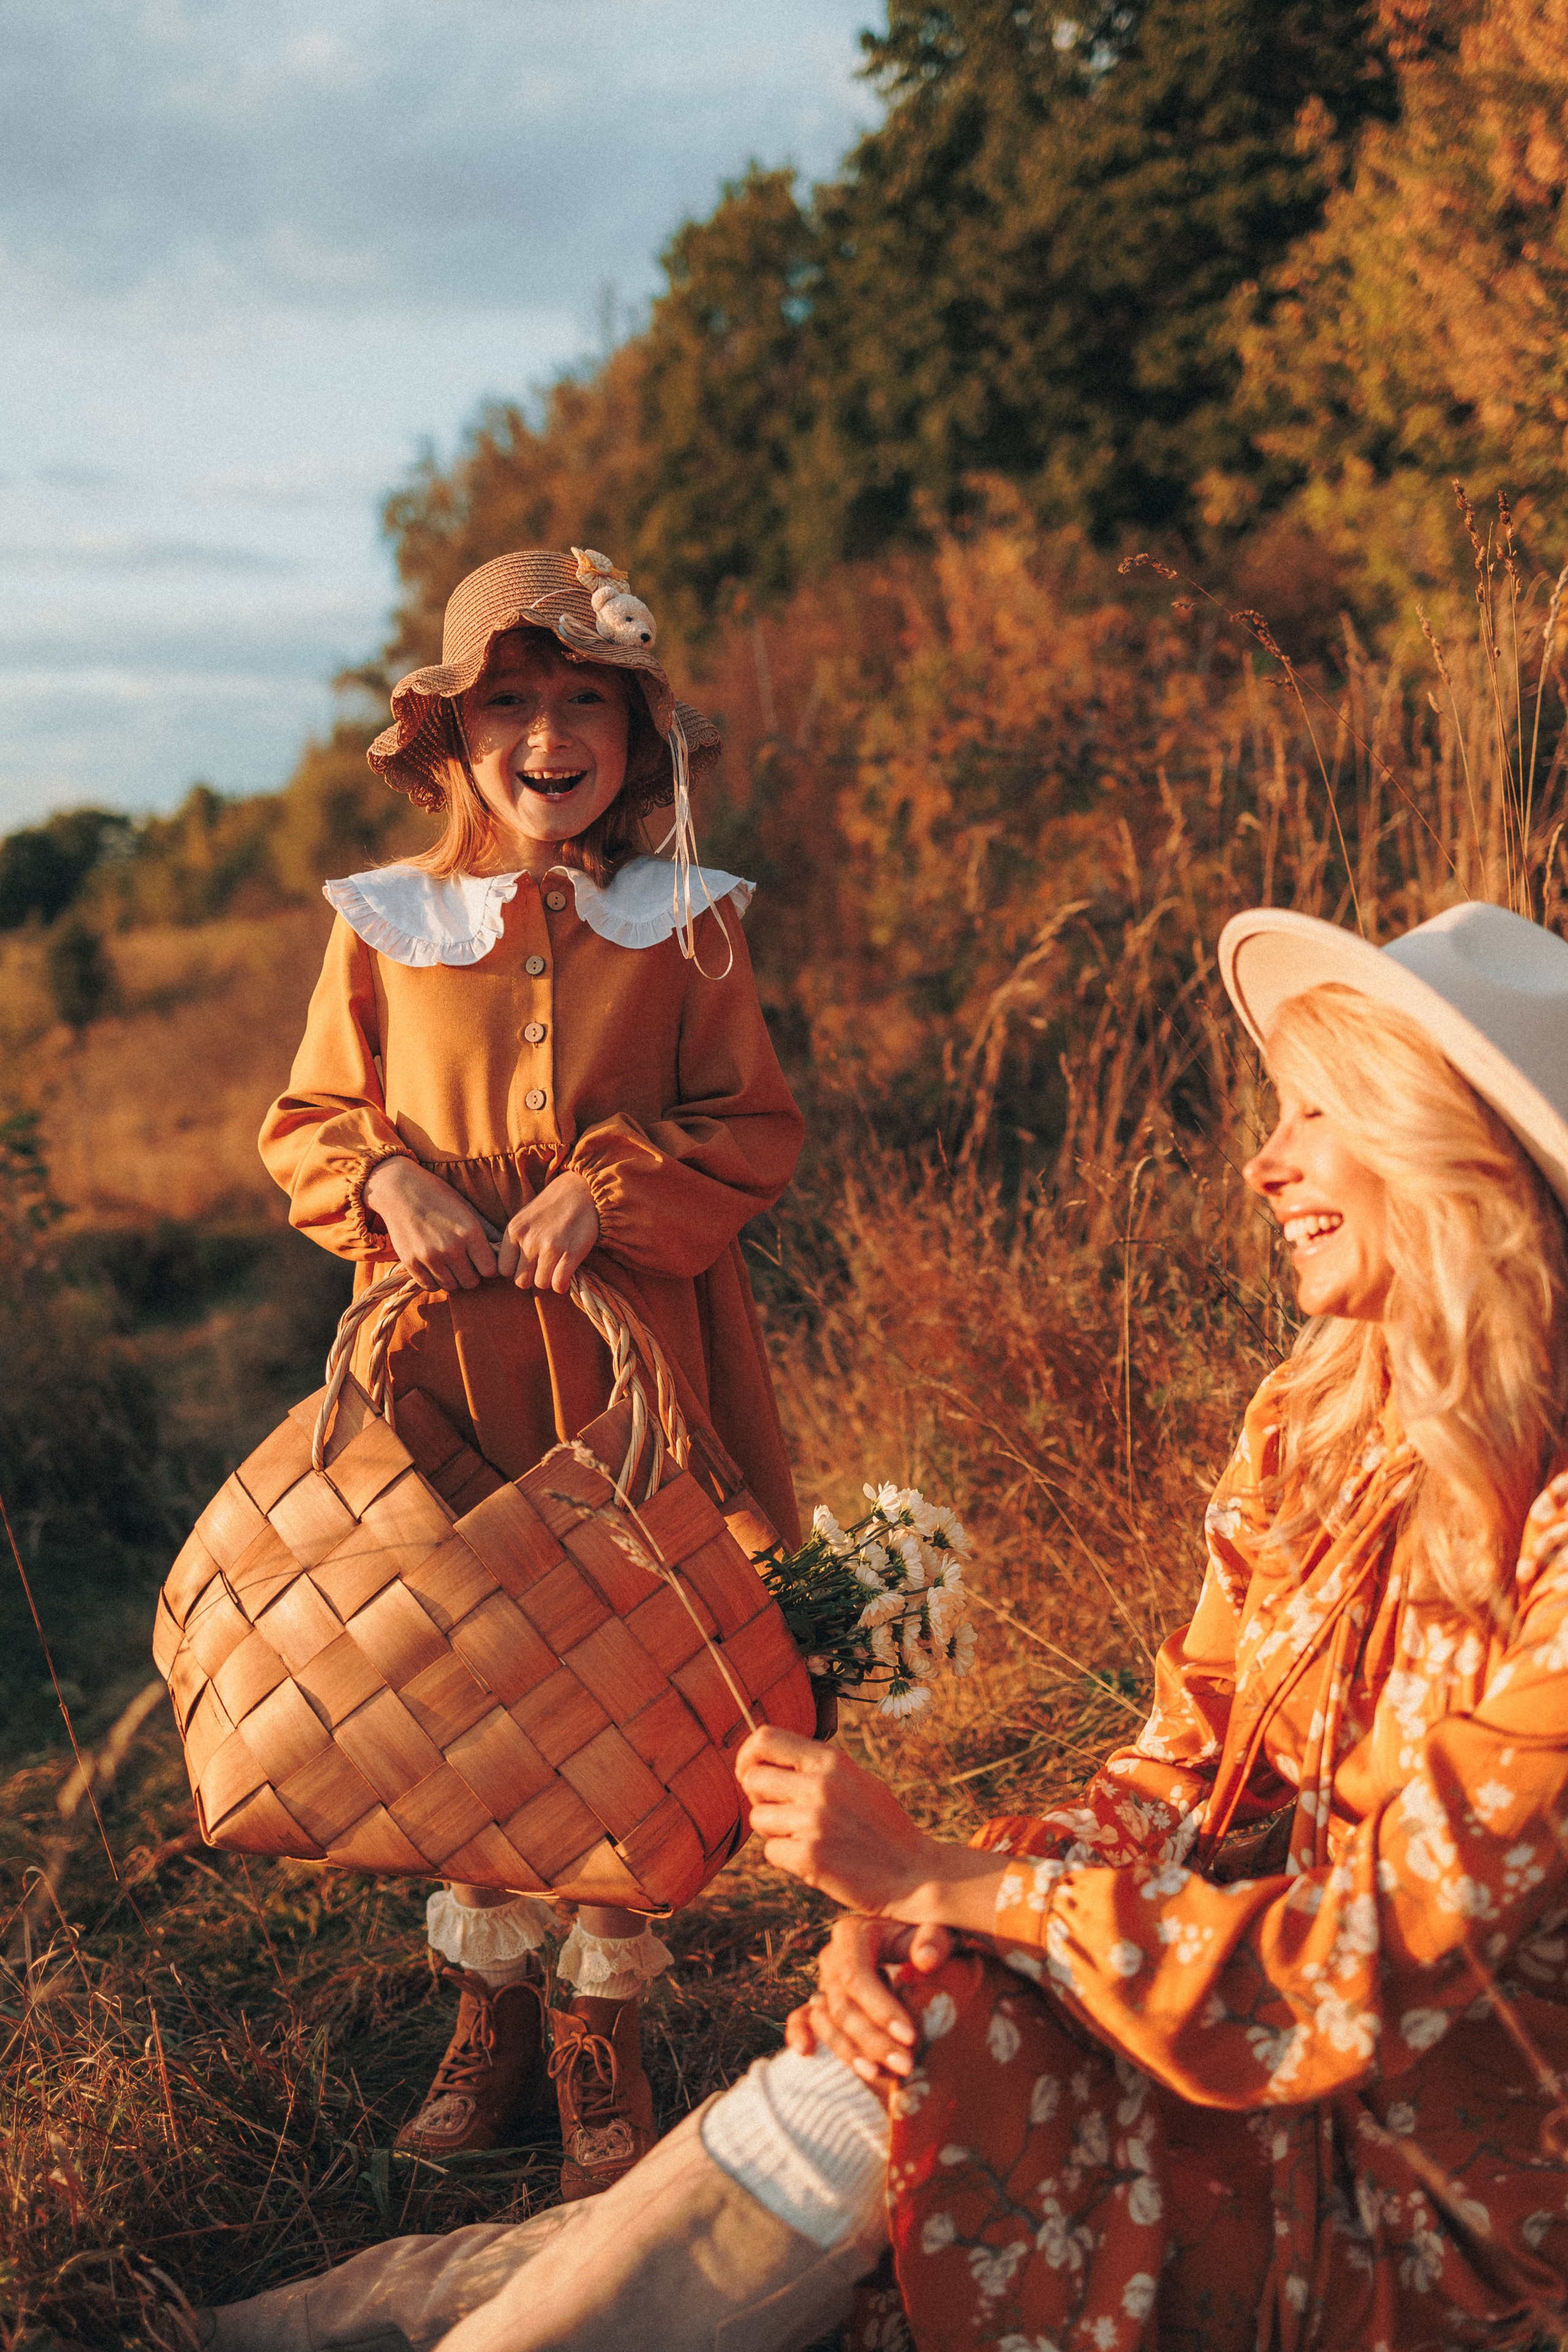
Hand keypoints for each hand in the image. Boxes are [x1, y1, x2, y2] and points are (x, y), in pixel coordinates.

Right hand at [363, 1158, 496, 1289]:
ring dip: (452, 1278)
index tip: (482, 1260)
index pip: (490, 1270)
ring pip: (451, 1286)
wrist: (399, 1189)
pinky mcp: (410, 1263)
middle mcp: (451, 1247)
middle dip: (471, 1274)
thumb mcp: (466, 1209)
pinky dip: (434, 1280)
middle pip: (471, 1282)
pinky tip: (434, 1266)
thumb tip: (504, 1251)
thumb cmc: (438, 1196)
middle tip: (465, 1263)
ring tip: (449, 1263)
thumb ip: (486, 1231)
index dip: (488, 1267)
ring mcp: (429, 1257)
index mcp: (470, 1232)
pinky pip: (430, 1286)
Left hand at [497, 1171, 599, 1293]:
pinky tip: (567, 1274)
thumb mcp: (524, 1218)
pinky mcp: (571, 1253)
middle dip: (533, 1278)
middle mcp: (529, 1240)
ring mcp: (550, 1247)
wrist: (582, 1191)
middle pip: (521, 1282)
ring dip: (550, 1280)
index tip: (528, 1264)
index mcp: (514, 1230)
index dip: (516, 1270)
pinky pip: (559, 1284)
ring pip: (541, 1284)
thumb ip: (515, 1242)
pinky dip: (563, 1284)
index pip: (504, 1270)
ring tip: (556, 1267)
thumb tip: (510, 1271)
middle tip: (543, 1268)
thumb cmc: (552, 1207)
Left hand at [736, 1724, 937, 1913]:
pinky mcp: (809, 1857)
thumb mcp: (856, 1780)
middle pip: (753, 1779)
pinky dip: (788, 1859)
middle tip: (784, 1813)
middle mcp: (820, 1785)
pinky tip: (817, 1861)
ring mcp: (813, 1821)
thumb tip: (766, 1758)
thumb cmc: (882, 1828)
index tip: (750, 1772)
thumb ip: (817, 1768)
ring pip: (758, 1818)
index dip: (748, 1755)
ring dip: (776, 1831)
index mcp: (831, 1761)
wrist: (915, 1873)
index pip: (765, 1738)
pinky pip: (770, 1852)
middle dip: (761, 1797)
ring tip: (809, 1838)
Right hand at [784, 1912, 954, 2083]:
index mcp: (853, 1934)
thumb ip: (933, 1941)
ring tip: (879, 2075)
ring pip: (826, 2021)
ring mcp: (822, 1982)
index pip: (857, 1976)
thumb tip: (925, 1960)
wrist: (912, 1946)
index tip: (910, 2037)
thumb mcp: (935, 1930)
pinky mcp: (819, 2003)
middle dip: (872, 2040)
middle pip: (842, 2006)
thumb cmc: (925, 1940)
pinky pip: (800, 2018)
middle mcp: (832, 1957)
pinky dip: (799, 2034)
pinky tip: (806, 2053)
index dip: (880, 2009)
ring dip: (850, 2052)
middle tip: (906, 2065)